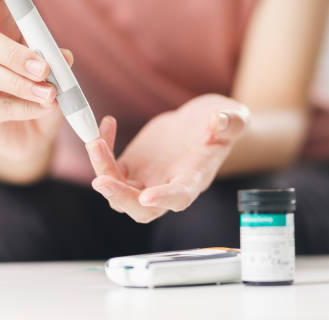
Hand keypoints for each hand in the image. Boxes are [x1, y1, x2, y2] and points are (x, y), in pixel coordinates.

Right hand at [0, 0, 72, 160]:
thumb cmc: (43, 96)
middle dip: (12, 52)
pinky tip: (42, 109)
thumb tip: (63, 56)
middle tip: (44, 68)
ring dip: (19, 83)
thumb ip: (58, 62)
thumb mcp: (58, 76)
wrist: (34, 137)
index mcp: (2, 33)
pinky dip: (22, 107)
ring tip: (49, 94)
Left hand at [86, 94, 248, 222]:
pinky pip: (109, 169)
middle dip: (120, 198)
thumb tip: (218, 122)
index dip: (164, 199)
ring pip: (118, 192)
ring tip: (95, 142)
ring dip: (102, 172)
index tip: (147, 197)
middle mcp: (167, 187)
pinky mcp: (131, 168)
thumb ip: (230, 122)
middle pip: (140, 209)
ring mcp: (146, 180)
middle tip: (101, 180)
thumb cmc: (220, 124)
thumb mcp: (233, 118)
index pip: (179, 197)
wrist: (202, 124)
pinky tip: (107, 124)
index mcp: (194, 179)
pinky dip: (102, 152)